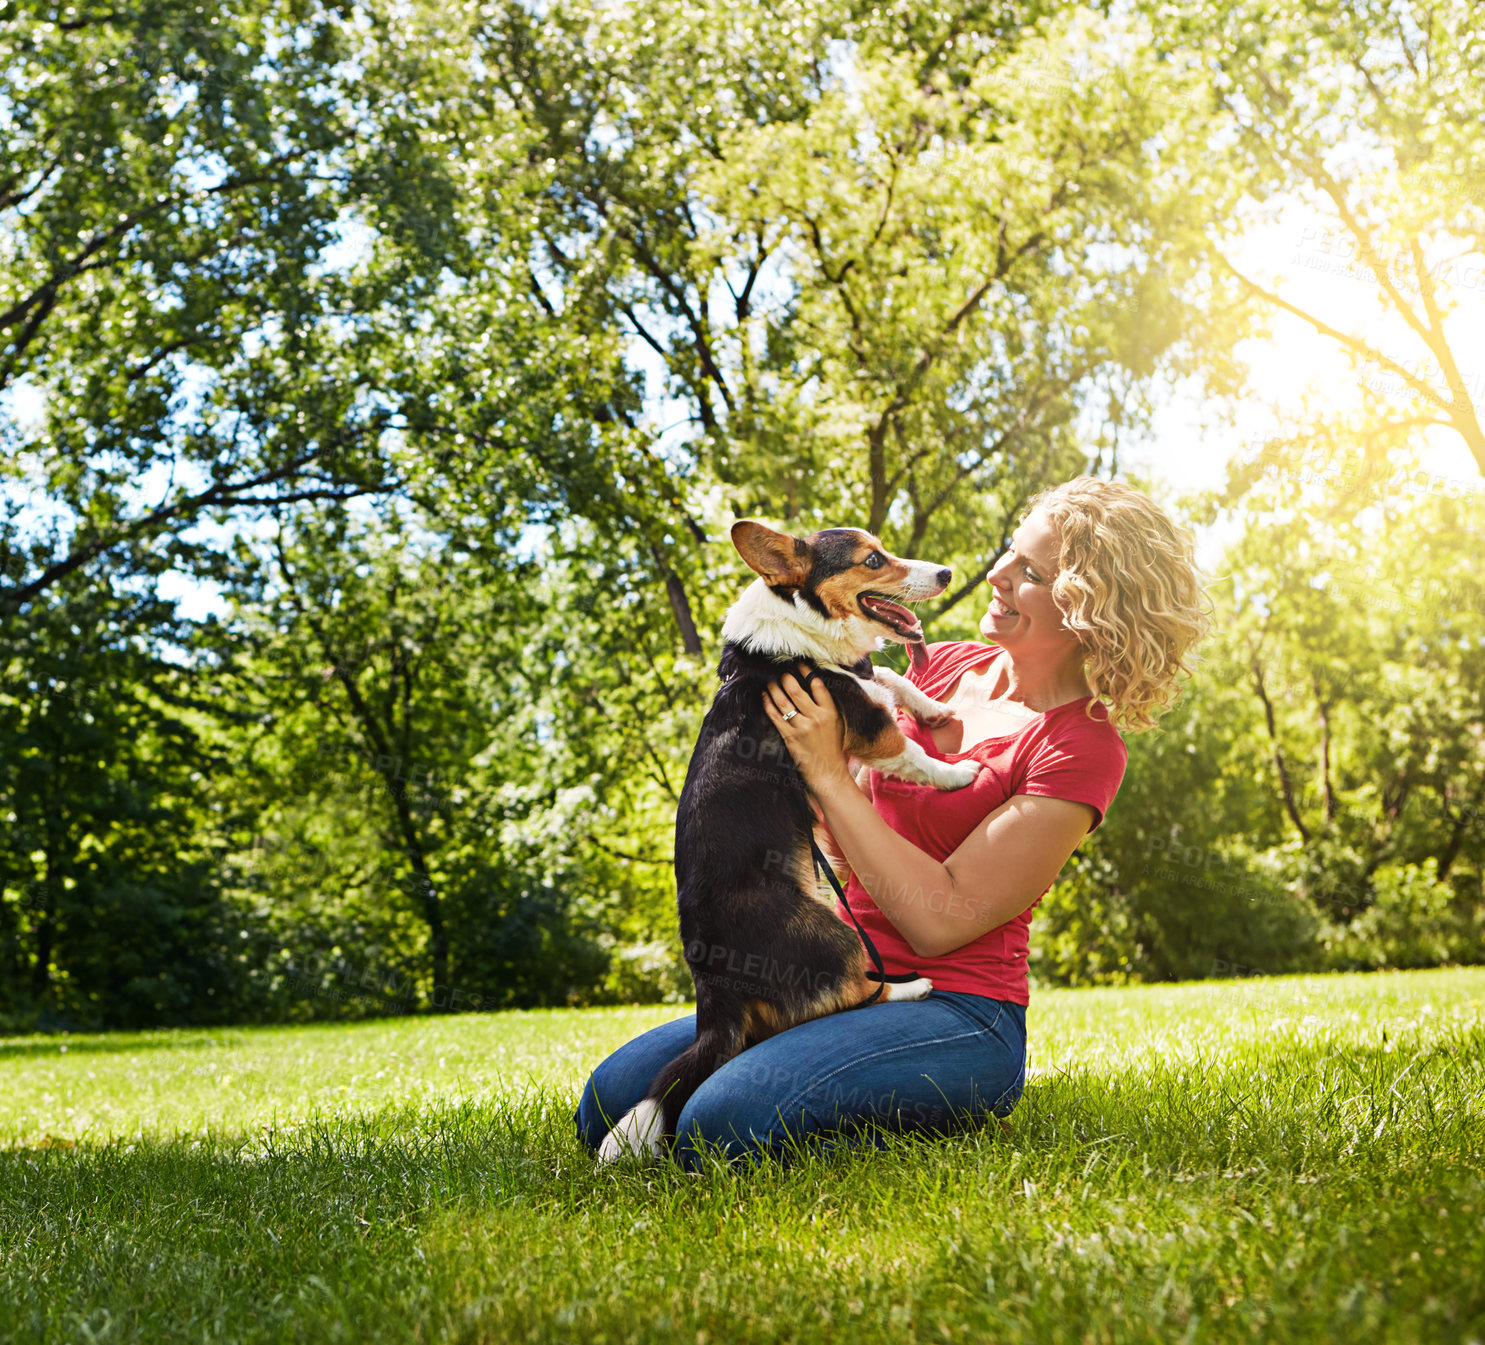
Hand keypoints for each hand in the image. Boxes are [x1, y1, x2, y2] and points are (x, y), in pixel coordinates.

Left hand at [761, 664, 851, 794]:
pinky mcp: (789, 736)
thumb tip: (813, 682)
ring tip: (770, 680)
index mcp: (830, 712)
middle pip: (797, 690)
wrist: (828, 771)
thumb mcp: (836, 722)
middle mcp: (816, 717)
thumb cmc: (832, 745)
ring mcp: (801, 727)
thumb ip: (826, 704)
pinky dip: (768, 703)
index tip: (799, 664)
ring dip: (774, 687)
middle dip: (786, 677)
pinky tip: (764, 695)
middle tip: (781, 671)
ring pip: (783, 701)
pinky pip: (775, 715)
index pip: (817, 685)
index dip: (806, 671)